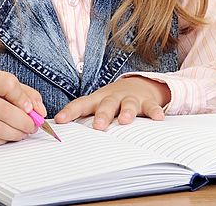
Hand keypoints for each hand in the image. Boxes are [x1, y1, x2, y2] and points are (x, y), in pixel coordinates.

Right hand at [0, 71, 46, 145]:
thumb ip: (26, 94)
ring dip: (17, 134)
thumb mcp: (5, 85)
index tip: (30, 108)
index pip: (8, 85)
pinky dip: (4, 140)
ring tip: (23, 132)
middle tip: (33, 126)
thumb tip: (40, 112)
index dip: (23, 99)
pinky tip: (8, 136)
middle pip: (5, 111)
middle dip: (25, 122)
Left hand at [54, 76, 170, 129]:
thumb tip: (57, 131)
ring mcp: (130, 99)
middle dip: (102, 115)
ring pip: (128, 105)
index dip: (70, 112)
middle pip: (106, 105)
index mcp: (97, 99)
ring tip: (125, 121)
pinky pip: (151, 107)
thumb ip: (82, 116)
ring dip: (127, 112)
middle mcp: (113, 97)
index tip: (59, 120)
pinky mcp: (146, 102)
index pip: (81, 104)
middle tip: (98, 127)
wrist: (137, 84)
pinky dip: (154, 112)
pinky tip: (158, 119)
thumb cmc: (111, 100)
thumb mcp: (97, 105)